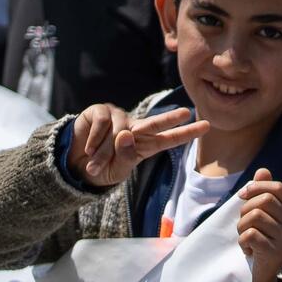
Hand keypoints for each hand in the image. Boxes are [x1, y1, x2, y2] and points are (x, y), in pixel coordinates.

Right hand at [70, 105, 208, 187]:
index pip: (169, 139)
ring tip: (94, 164)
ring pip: (119, 132)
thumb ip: (125, 156)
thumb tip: (126, 135)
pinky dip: (94, 139)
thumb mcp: (118, 170)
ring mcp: (118, 118)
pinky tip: (87, 148)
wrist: (74, 164)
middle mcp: (135, 128)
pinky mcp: (100, 111)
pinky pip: (103, 123)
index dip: (187, 133)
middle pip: (155, 123)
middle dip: (170, 118)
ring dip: (104, 151)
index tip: (206, 127)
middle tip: (185, 113)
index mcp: (144, 145)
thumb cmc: (102, 169)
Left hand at [238, 169, 281, 281]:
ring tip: (246, 238)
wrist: (259, 276)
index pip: (278, 188)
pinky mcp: (277, 252)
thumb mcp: (259, 216)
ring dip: (242, 227)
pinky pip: (251, 234)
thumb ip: (262, 194)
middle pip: (264, 201)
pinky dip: (243, 242)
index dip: (257, 187)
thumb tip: (263, 170)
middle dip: (245, 210)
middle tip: (243, 225)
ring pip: (255, 217)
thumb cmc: (258, 242)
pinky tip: (248, 250)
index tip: (242, 196)